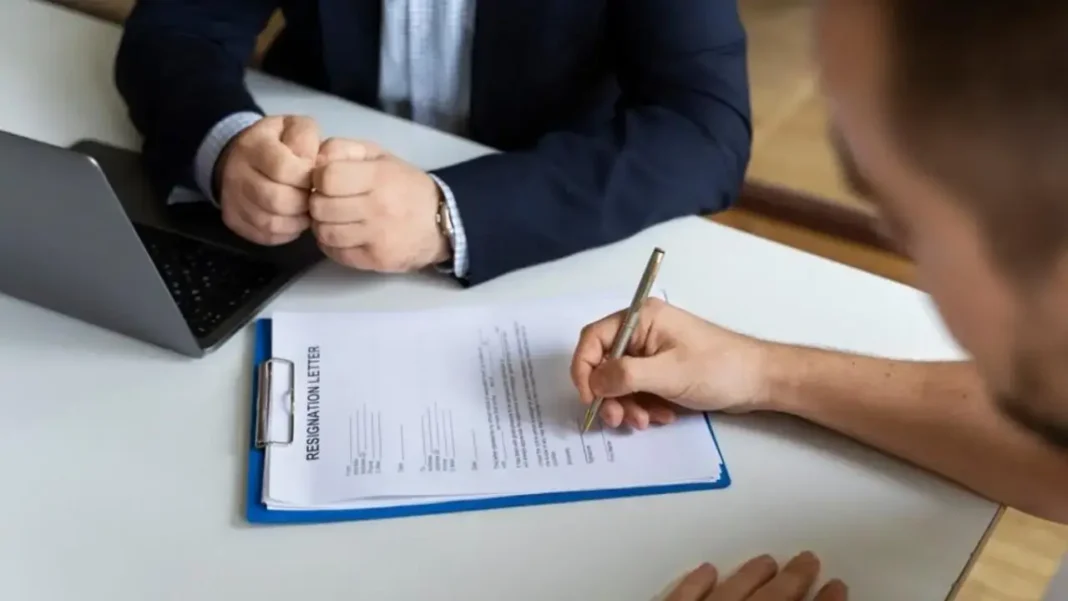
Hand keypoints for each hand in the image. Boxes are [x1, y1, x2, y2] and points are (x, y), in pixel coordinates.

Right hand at [216, 115, 319, 244]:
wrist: (241, 156)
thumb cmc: (278, 142)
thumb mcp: (294, 127)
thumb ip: (307, 139)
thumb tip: (315, 166)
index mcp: (253, 145)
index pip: (283, 168)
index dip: (306, 177)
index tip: (316, 177)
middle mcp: (236, 173)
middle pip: (276, 200)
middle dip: (303, 202)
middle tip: (313, 197)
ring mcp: (231, 199)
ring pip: (270, 223)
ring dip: (297, 221)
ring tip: (306, 209)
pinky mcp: (233, 221)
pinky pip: (265, 236)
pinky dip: (286, 232)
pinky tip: (293, 219)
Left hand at [308, 138, 449, 271]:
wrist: (443, 223)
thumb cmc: (405, 185)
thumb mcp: (380, 156)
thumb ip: (345, 149)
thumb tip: (315, 159)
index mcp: (379, 176)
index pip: (328, 177)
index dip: (320, 178)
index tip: (328, 182)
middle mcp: (378, 207)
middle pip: (320, 206)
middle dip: (318, 203)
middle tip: (330, 202)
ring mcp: (377, 236)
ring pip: (325, 232)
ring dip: (323, 225)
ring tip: (335, 220)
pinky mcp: (376, 259)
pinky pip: (335, 253)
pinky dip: (331, 245)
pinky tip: (342, 236)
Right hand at [570, 298, 771, 428]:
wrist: (760, 381)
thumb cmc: (717, 368)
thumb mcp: (668, 373)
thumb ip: (625, 376)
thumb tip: (594, 382)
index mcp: (640, 319)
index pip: (594, 339)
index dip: (585, 369)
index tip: (589, 398)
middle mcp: (642, 333)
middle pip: (605, 364)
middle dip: (609, 395)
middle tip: (618, 419)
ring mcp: (653, 353)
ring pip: (620, 383)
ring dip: (628, 406)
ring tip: (646, 422)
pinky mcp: (663, 372)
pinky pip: (639, 392)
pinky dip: (645, 407)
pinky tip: (664, 416)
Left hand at [665, 552, 846, 600]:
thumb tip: (810, 599)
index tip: (838, 586)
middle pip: (772, 598)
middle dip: (794, 578)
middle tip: (808, 559)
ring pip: (731, 591)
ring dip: (750, 575)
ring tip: (766, 560)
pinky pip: (681, 596)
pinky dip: (696, 583)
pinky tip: (707, 570)